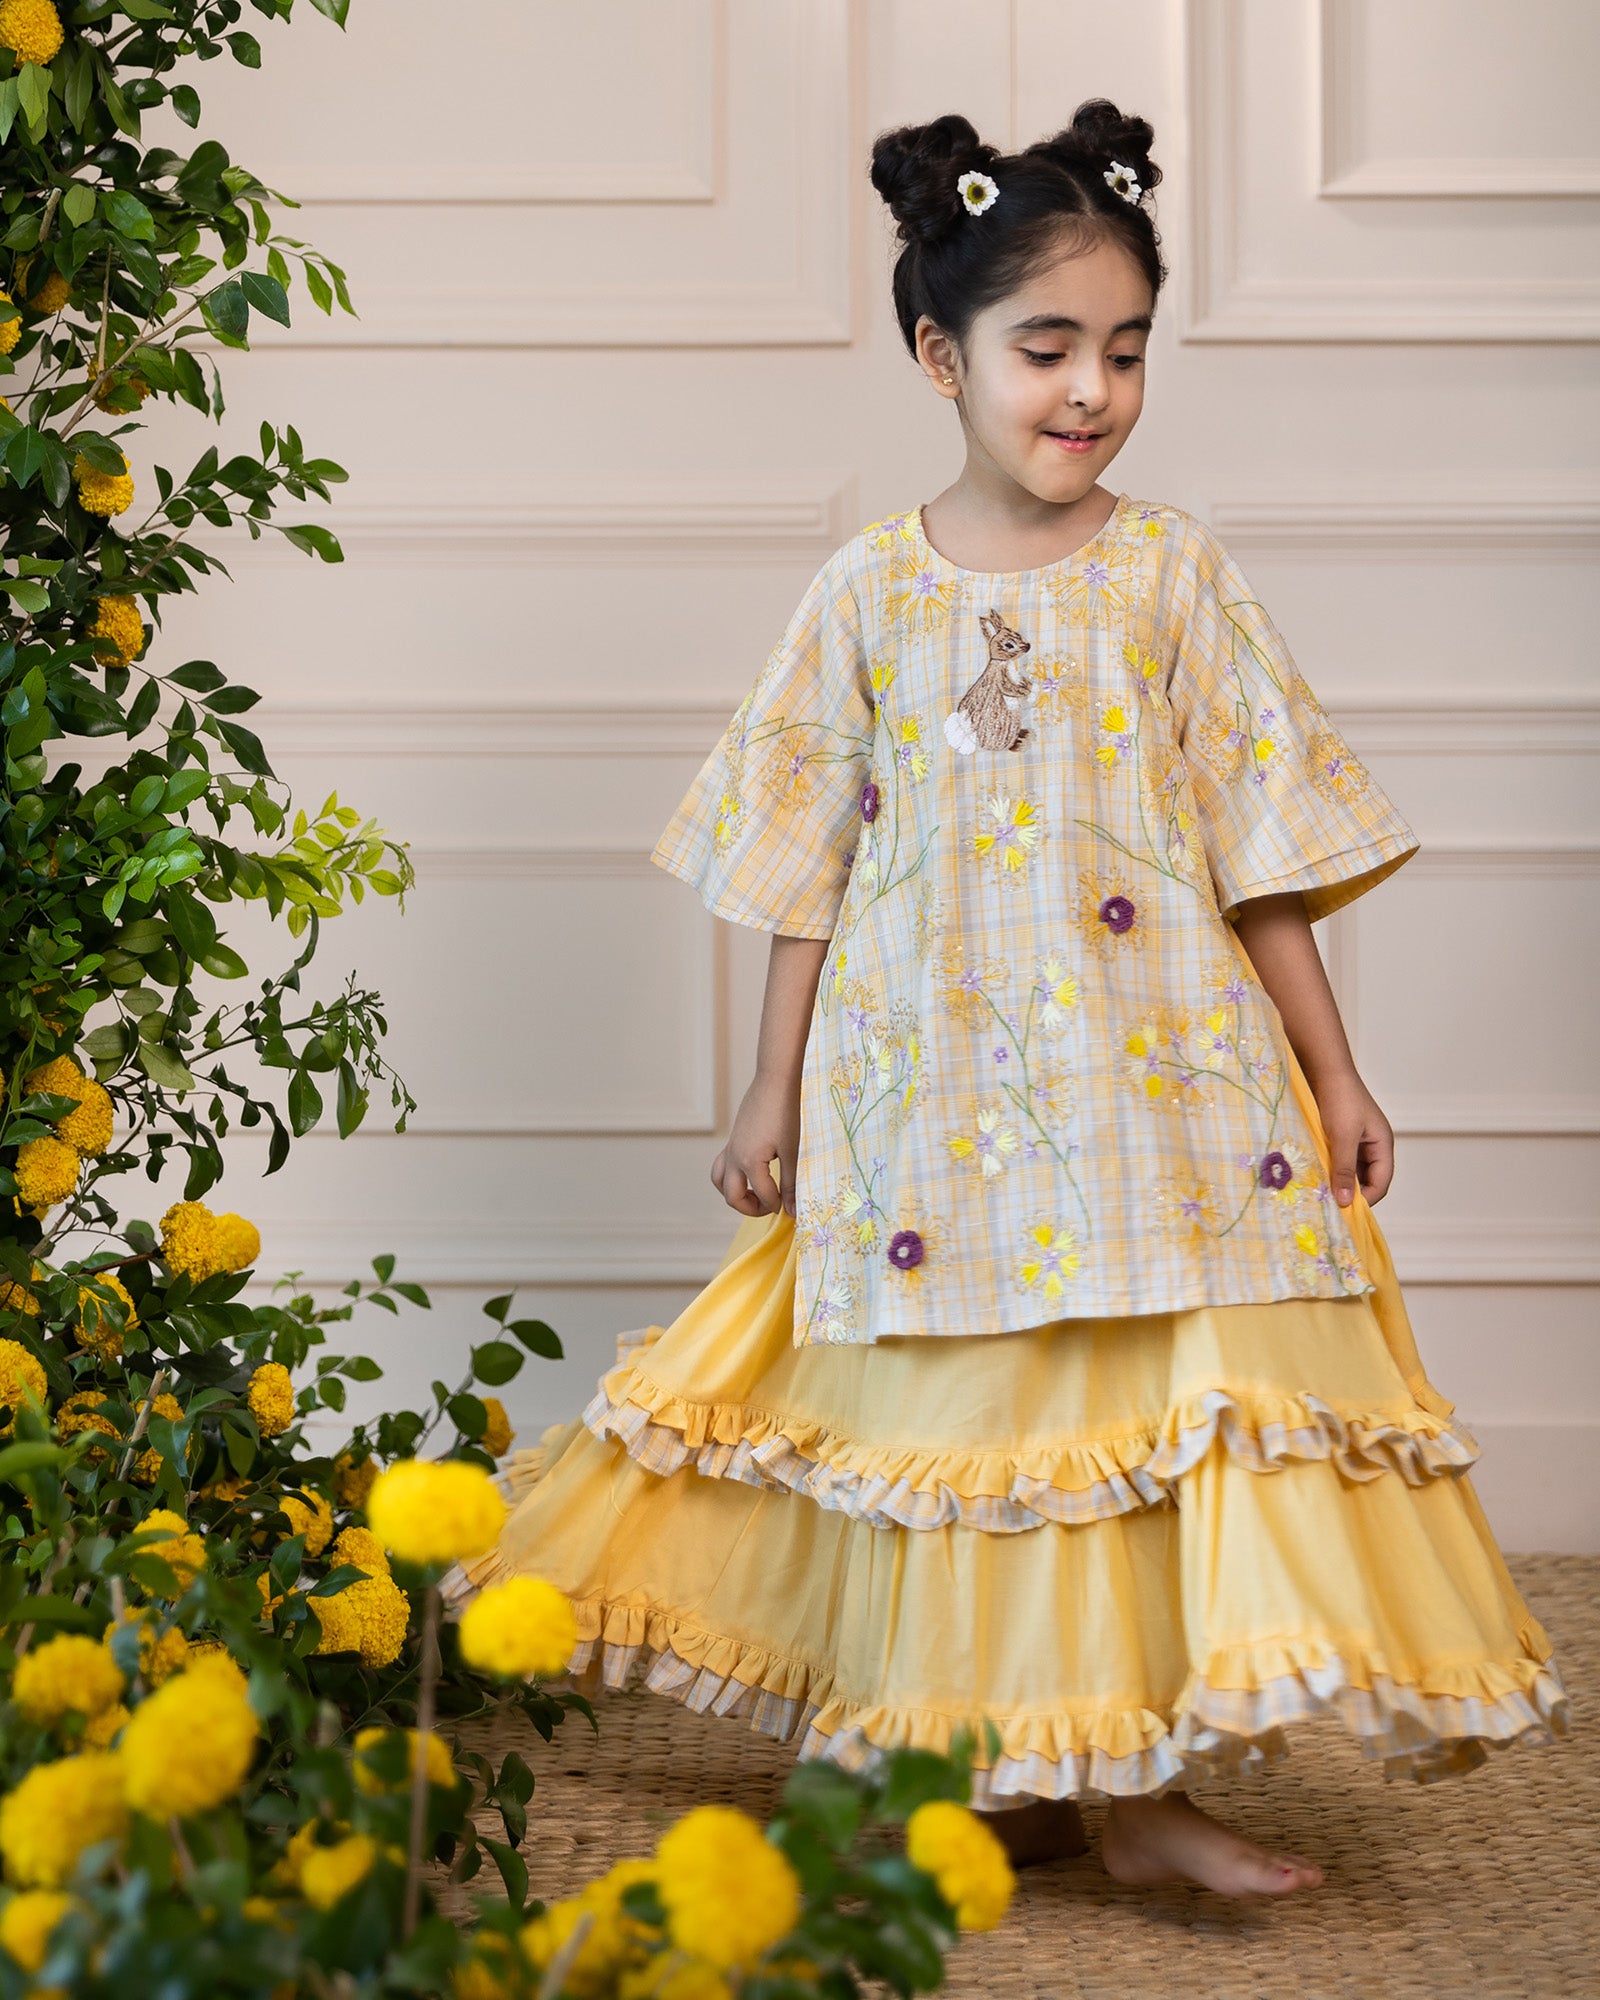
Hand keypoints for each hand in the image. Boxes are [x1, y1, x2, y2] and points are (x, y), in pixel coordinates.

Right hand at [710, 1068, 799, 1217]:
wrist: (776, 1080)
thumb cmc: (787, 1112)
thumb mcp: (794, 1150)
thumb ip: (792, 1183)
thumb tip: (794, 1210)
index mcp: (750, 1161)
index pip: (763, 1196)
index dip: (778, 1205)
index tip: (792, 1205)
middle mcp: (735, 1156)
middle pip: (732, 1196)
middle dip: (750, 1208)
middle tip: (771, 1206)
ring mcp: (731, 1146)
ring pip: (719, 1180)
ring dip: (734, 1193)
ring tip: (756, 1194)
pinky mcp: (734, 1138)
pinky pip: (723, 1164)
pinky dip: (732, 1176)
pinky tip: (753, 1172)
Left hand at [1313, 1070, 1393, 1207]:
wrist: (1324, 1070)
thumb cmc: (1339, 1100)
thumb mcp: (1342, 1137)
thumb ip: (1344, 1169)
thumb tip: (1345, 1201)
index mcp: (1383, 1145)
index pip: (1382, 1182)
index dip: (1366, 1199)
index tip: (1345, 1212)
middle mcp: (1372, 1145)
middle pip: (1367, 1180)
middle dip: (1351, 1193)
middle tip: (1330, 1207)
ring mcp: (1356, 1141)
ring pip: (1351, 1171)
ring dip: (1338, 1181)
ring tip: (1321, 1194)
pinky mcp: (1339, 1137)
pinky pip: (1338, 1160)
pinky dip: (1330, 1170)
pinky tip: (1315, 1176)